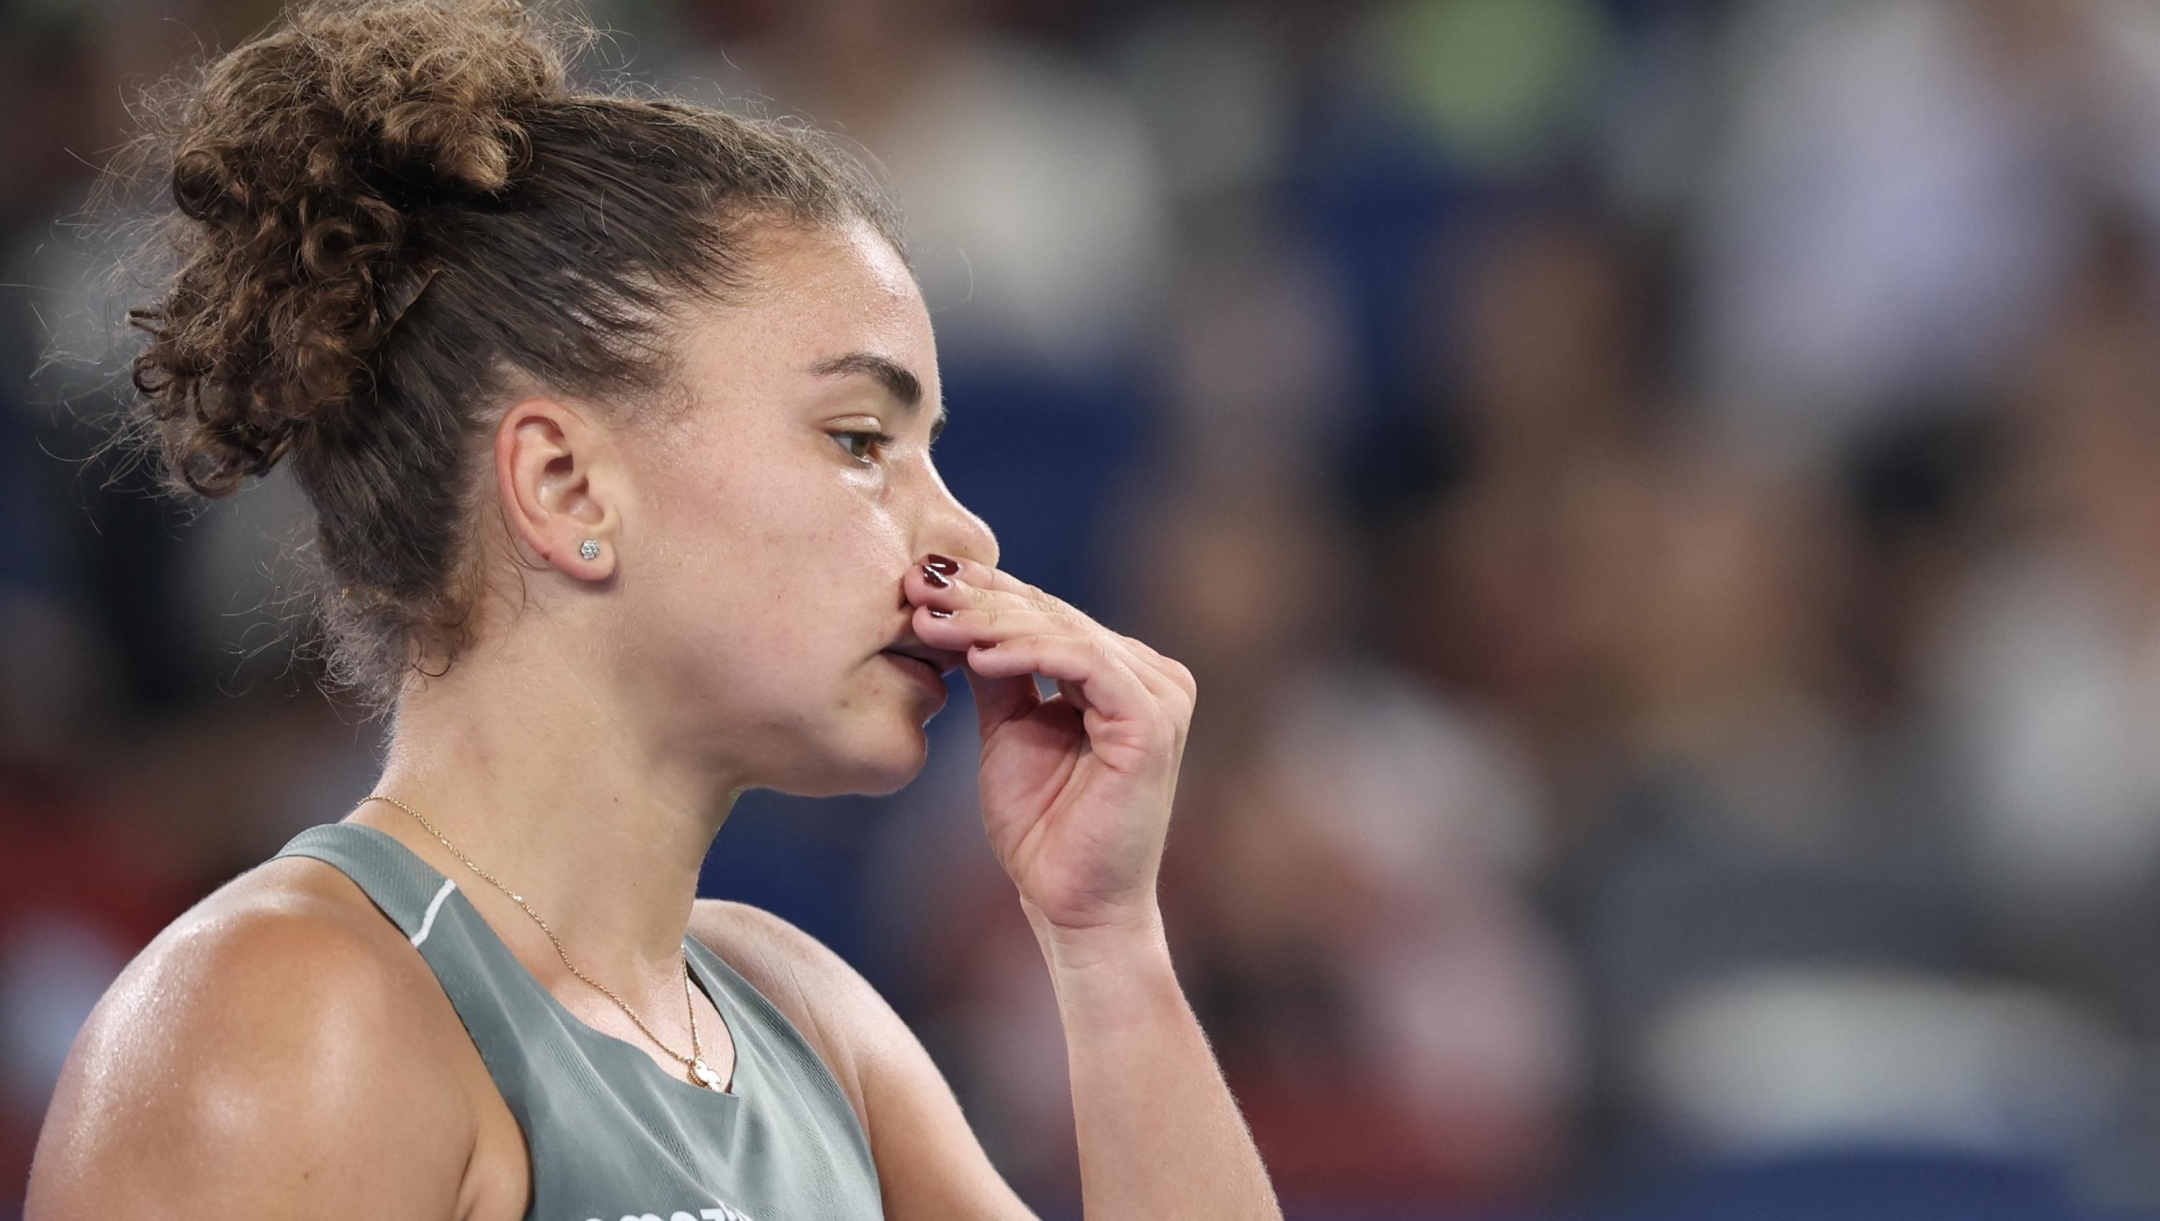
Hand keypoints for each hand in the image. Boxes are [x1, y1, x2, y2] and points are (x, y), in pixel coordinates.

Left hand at [906, 554, 1195, 937]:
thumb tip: (952, 611)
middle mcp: (1151, 676)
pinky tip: (978, 656)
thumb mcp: (1008, 732)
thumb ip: (998, 674)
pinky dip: (1028, 653)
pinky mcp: (1153, 722)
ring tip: (933, 621)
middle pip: (1054, 615)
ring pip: (1066, 631)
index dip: (984, 592)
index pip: (1048, 614)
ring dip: (992, 622)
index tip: (918, 581)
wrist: (1072, 905)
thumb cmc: (1044, 829)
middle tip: (916, 587)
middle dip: (979, 598)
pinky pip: (1086, 663)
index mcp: (1123, 674)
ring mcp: (1159, 695)